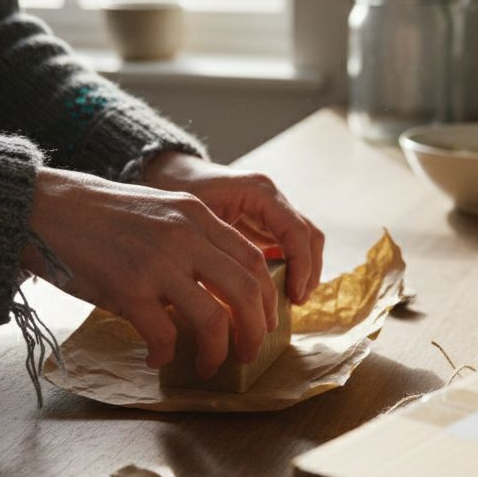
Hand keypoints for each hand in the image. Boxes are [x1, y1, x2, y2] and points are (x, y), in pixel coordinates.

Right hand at [21, 167, 277, 378]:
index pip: (253, 260)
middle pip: (246, 292)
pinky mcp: (128, 289)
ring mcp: (158, 263)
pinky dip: (166, 354)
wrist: (46, 208)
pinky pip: (164, 336)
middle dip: (255, 331)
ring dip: (218, 352)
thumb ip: (193, 238)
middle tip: (249, 352)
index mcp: (196, 215)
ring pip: (214, 320)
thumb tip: (219, 286)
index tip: (263, 320)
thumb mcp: (159, 210)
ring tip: (211, 365)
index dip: (266, 297)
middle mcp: (184, 236)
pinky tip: (157, 358)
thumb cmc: (99, 215)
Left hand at [141, 152, 323, 303]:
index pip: (297, 232)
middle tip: (295, 302)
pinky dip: (290, 267)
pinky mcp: (265, 222)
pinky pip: (289, 245)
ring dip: (303, 271)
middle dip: (308, 271)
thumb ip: (214, 249)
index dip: (301, 267)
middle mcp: (271, 198)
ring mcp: (271, 209)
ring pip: (305, 241)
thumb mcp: (192, 221)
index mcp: (258, 192)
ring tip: (289, 301)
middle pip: (310, 236)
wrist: (167, 174)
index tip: (293, 296)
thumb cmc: (175, 193)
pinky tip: (274, 291)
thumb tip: (229, 295)